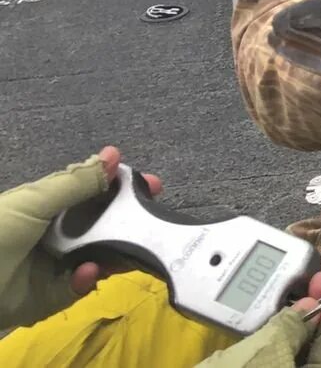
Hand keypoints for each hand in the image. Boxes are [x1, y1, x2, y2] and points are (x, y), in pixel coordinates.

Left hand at [0, 145, 162, 329]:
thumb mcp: (35, 201)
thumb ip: (77, 181)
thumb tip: (114, 154)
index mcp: (50, 207)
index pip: (95, 195)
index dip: (122, 189)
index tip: (152, 185)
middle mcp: (58, 235)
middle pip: (104, 226)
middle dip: (131, 222)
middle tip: (157, 219)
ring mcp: (58, 265)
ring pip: (100, 257)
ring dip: (115, 252)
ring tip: (130, 248)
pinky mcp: (55, 295)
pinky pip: (80, 286)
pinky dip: (86, 280)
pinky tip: (86, 272)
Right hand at [193, 271, 320, 366]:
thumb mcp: (262, 354)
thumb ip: (291, 328)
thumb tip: (309, 308)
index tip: (320, 281)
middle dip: (315, 318)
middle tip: (304, 289)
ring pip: (301, 359)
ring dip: (296, 332)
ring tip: (287, 305)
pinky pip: (282, 366)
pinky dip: (278, 348)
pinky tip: (269, 332)